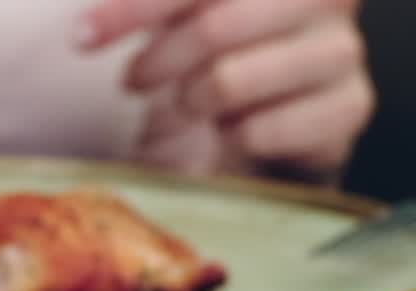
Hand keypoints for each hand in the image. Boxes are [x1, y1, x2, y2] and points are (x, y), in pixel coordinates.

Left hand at [77, 0, 374, 181]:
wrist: (276, 120)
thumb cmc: (220, 54)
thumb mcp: (185, 18)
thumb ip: (153, 7)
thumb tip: (87, 22)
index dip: (135, 8)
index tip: (82, 37)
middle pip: (214, 27)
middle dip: (159, 60)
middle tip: (134, 80)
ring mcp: (340, 50)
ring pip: (229, 81)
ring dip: (187, 104)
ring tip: (182, 108)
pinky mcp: (349, 107)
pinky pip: (263, 129)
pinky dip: (231, 138)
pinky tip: (231, 132)